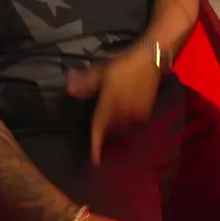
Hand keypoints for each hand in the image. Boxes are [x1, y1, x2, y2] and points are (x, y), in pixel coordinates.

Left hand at [88, 44, 163, 164]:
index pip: (99, 129)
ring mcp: (136, 114)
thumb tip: (68, 90)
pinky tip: (123, 117)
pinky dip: (126, 123)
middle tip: (99, 136)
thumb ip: (85, 83)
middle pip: (110, 131)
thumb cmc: (123, 65)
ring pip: (122, 128)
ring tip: (110, 127)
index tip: (95, 160)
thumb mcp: (100, 71)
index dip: (96, 146)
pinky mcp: (146, 112)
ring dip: (115, 129)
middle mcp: (123, 113)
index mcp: (109, 104)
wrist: (150, 60)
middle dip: (105, 134)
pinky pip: (132, 124)